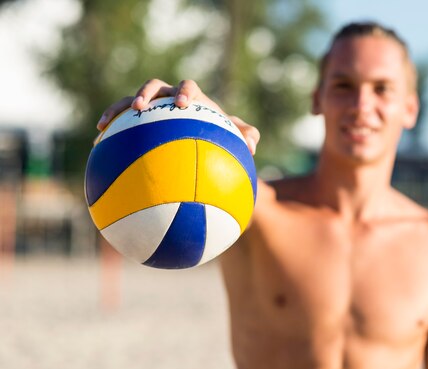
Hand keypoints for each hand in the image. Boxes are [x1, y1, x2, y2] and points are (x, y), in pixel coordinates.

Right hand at [96, 79, 259, 154]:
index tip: (184, 104)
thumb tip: (253, 146)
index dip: (185, 92)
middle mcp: (169, 97)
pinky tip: (96, 145)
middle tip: (142, 106)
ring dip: (119, 109)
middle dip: (147, 93)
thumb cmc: (219, 135)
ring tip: (105, 123)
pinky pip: (119, 123)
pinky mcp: (136, 121)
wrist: (201, 137)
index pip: (189, 87)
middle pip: (155, 85)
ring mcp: (151, 107)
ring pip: (130, 101)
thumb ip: (247, 136)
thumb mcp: (234, 137)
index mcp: (193, 97)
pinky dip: (108, 130)